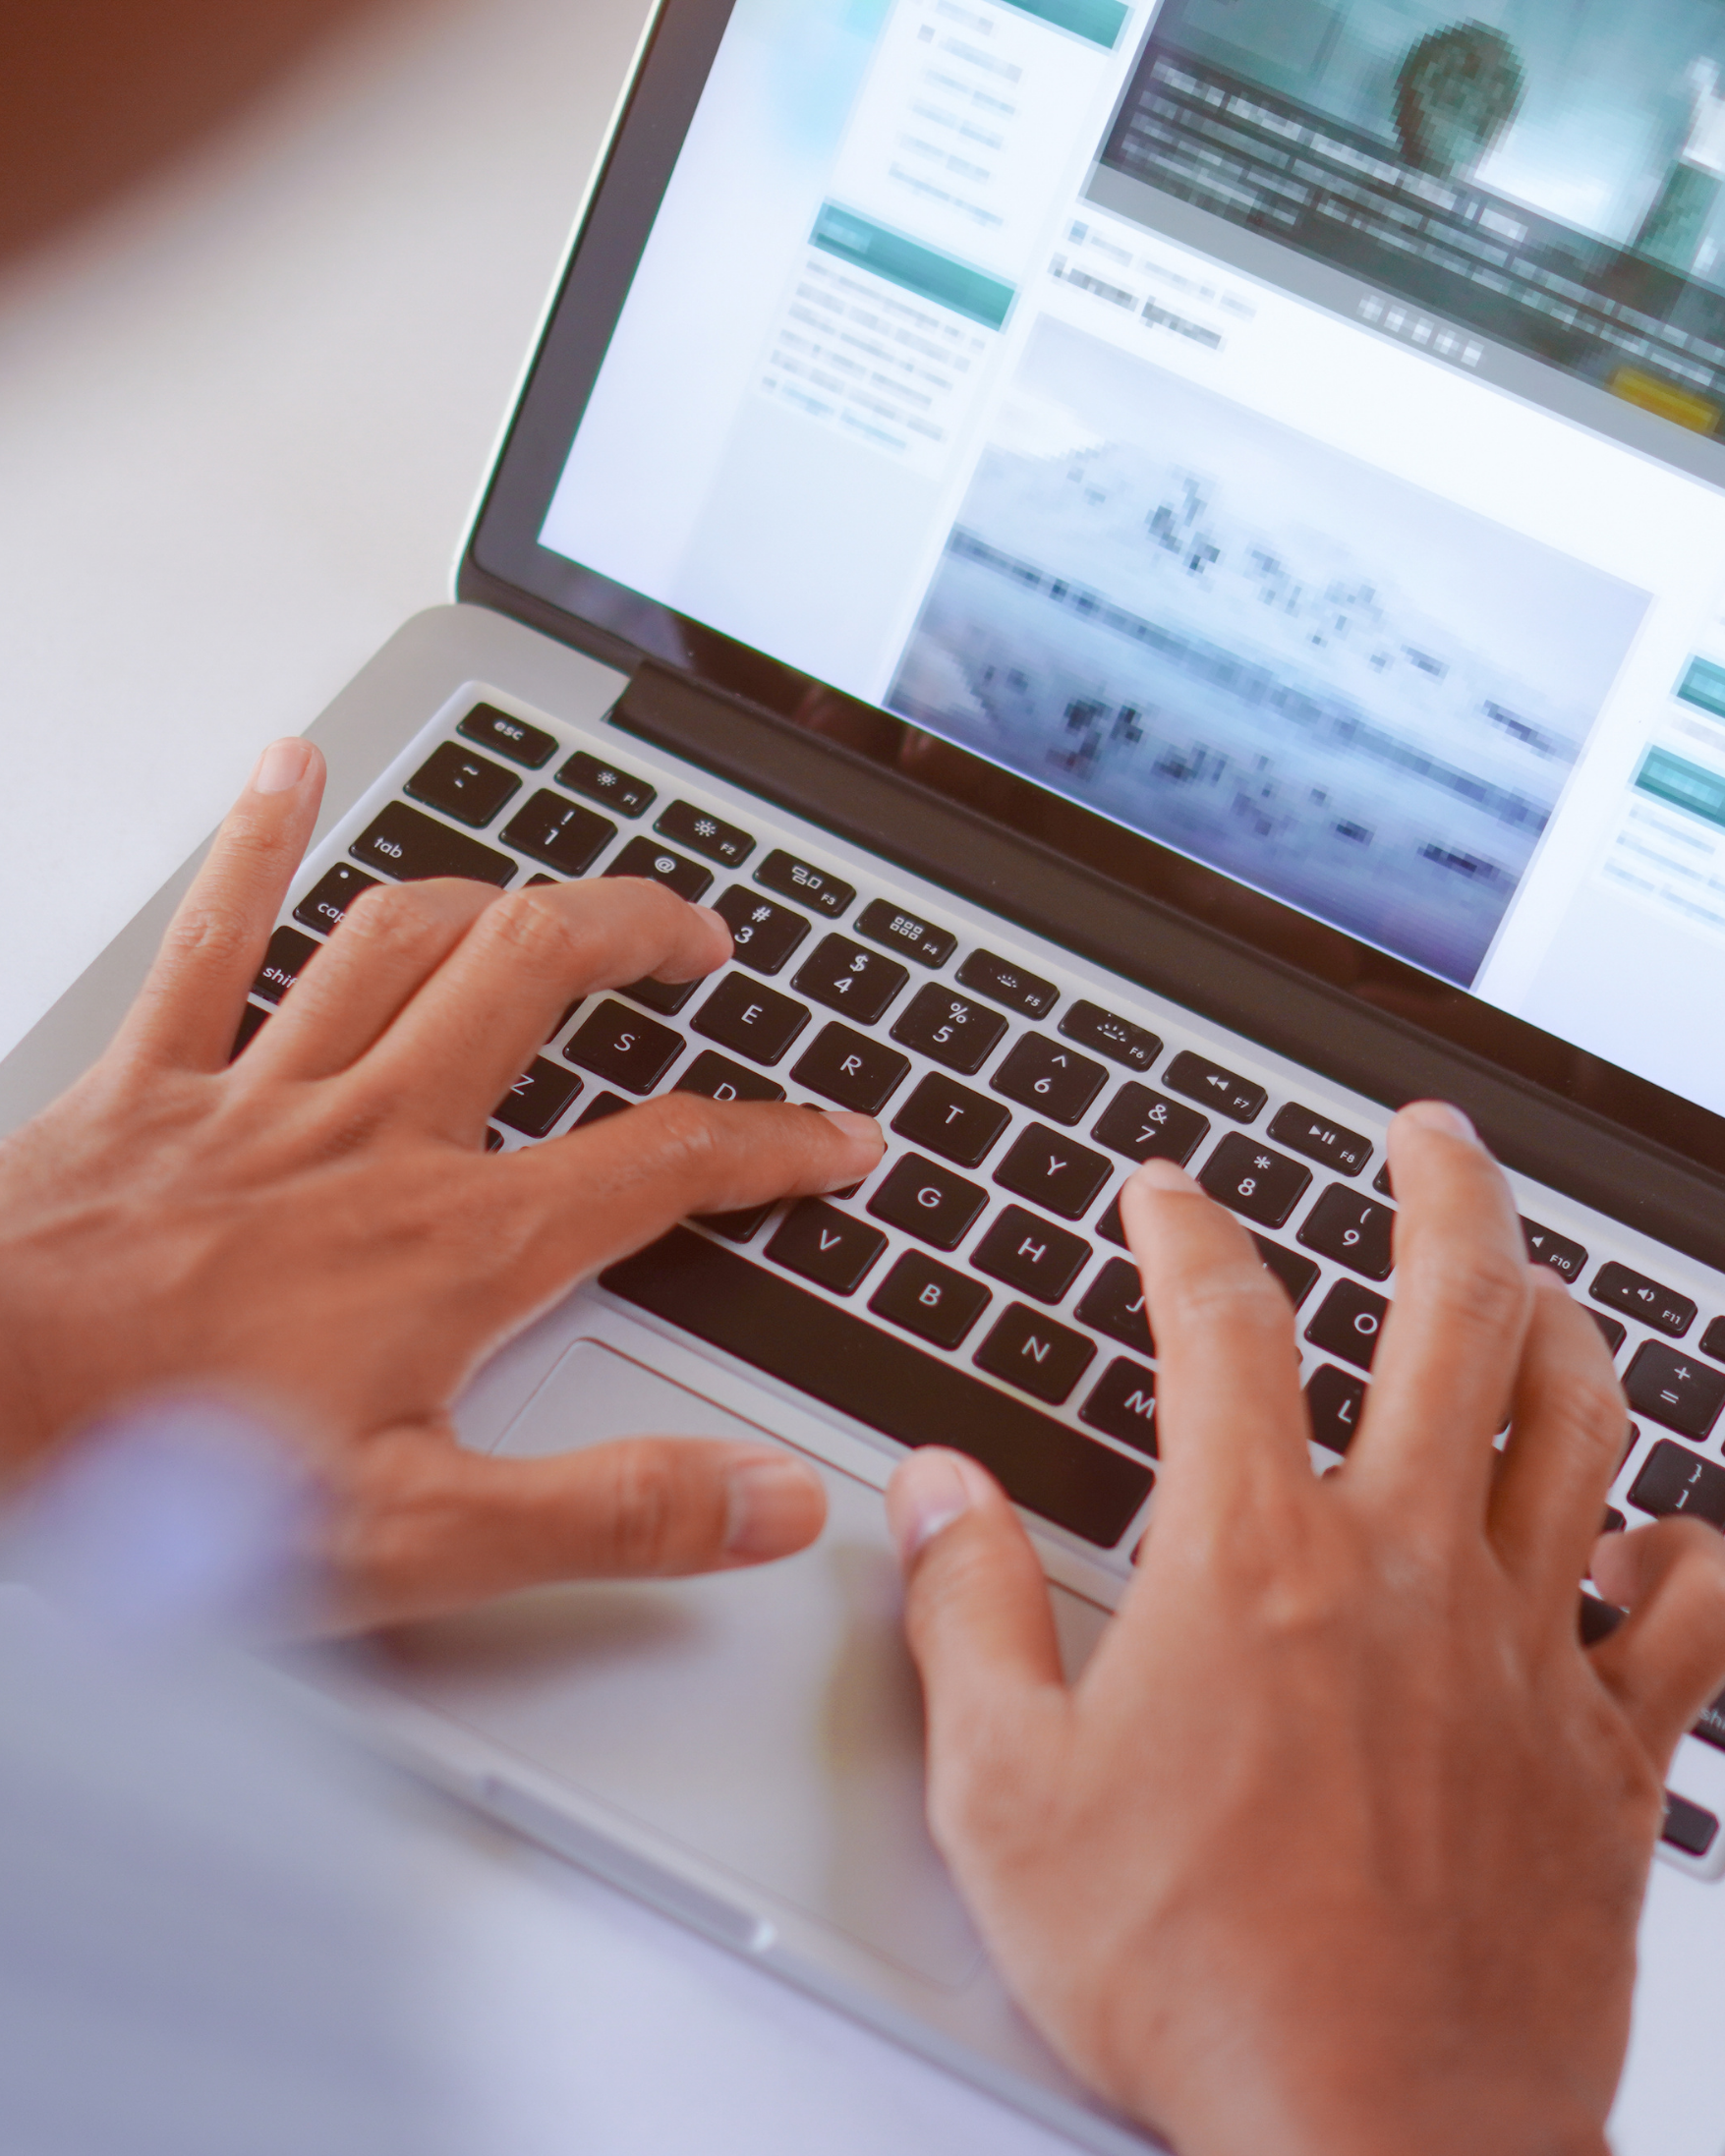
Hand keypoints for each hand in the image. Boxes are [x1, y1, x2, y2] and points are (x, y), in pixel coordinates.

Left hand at [0, 738, 882, 1627]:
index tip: (837, 1137)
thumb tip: (769, 1498)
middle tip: (702, 944)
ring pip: (406, 940)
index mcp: (452, 1247)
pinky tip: (289, 772)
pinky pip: (216, 934)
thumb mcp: (419, 1540)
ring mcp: (260, 1096)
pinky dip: (258, 845)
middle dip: (641, 939)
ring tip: (556, 892)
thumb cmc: (160, 1485)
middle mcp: (373, 1141)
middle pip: (541, 980)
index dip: (772, 1143)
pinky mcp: (148, 1085)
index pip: (662, 1163)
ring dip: (498, 894)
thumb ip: (609, 1511)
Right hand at [887, 1104, 1724, 2155]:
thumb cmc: (1196, 1982)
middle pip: (1456, 1311)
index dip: (1186, 1227)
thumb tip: (937, 1494)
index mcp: (1255, 1565)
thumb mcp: (1006, 1797)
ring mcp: (1524, 1653)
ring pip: (1584, 1422)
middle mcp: (1407, 1574)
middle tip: (1427, 1134)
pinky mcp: (1609, 1756)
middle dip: (1443, 1190)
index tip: (1165, 1191)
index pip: (1223, 1323)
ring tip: (1537, 1281)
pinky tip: (1671, 1534)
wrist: (1372, 2148)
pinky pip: (1695, 1621)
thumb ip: (964, 1615)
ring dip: (1565, 1323)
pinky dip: (1696, 1554)